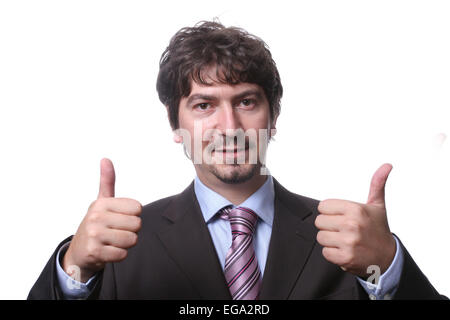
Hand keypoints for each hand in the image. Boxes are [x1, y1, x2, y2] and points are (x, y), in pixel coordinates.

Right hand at [63, 158, 141, 282]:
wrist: (79, 252)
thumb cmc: (96, 225)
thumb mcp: (101, 202)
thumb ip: (107, 181)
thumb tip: (105, 159)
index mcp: (102, 203)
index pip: (137, 208)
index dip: (133, 215)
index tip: (119, 218)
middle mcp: (96, 217)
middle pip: (137, 224)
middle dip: (131, 231)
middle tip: (116, 232)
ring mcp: (94, 234)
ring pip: (131, 240)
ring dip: (126, 244)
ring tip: (113, 241)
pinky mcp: (94, 252)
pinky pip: (123, 254)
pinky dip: (119, 255)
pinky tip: (108, 251)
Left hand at [314, 163, 395, 277]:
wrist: (388, 258)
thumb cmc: (378, 229)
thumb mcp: (377, 205)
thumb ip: (377, 183)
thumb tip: (387, 165)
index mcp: (356, 209)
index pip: (323, 206)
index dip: (330, 212)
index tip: (341, 217)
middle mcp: (352, 225)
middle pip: (319, 222)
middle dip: (329, 226)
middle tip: (342, 229)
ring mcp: (348, 242)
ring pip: (321, 237)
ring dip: (330, 240)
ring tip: (344, 240)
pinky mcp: (345, 258)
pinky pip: (325, 252)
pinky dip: (332, 253)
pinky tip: (344, 250)